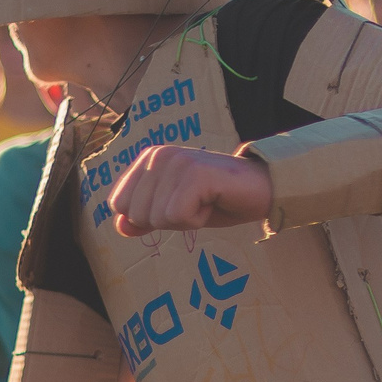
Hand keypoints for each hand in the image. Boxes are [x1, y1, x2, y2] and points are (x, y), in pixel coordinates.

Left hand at [112, 146, 272, 235]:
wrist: (261, 190)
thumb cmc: (218, 200)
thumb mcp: (175, 212)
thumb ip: (145, 217)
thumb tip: (120, 226)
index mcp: (149, 159)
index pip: (119, 204)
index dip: (149, 218)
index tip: (179, 204)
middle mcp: (159, 155)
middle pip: (137, 214)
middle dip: (168, 221)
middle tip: (196, 204)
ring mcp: (177, 161)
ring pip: (158, 217)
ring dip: (186, 221)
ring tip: (206, 202)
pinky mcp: (195, 174)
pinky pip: (179, 216)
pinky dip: (198, 220)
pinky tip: (213, 202)